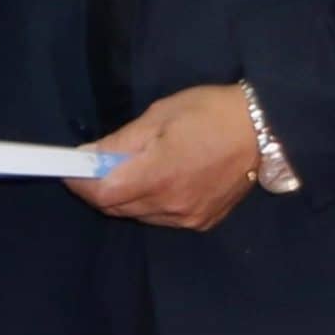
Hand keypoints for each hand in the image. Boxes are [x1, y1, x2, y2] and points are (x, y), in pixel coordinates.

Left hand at [69, 83, 266, 232]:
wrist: (264, 130)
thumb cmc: (210, 112)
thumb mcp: (160, 116)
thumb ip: (121, 142)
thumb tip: (87, 156)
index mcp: (158, 176)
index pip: (102, 194)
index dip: (80, 183)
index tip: (70, 168)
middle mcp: (171, 206)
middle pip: (116, 208)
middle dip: (100, 188)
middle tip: (101, 163)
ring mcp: (188, 218)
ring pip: (138, 215)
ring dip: (127, 196)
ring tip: (139, 167)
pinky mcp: (202, 222)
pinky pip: (162, 218)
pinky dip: (152, 203)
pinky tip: (164, 179)